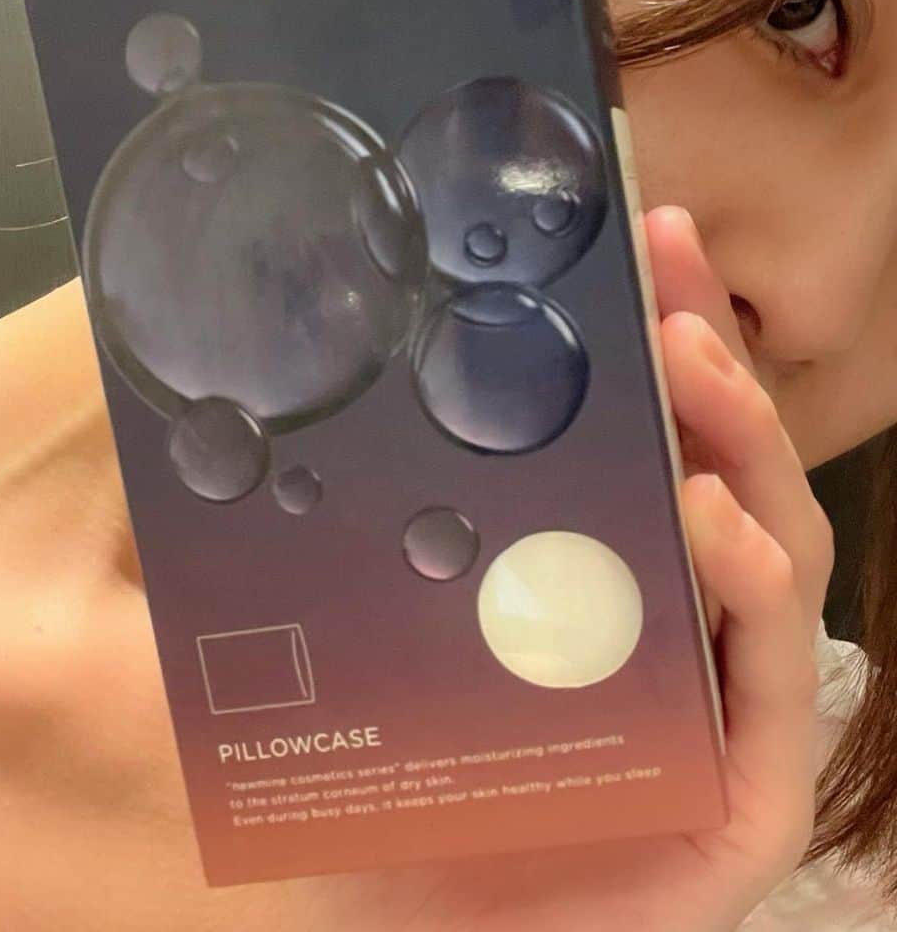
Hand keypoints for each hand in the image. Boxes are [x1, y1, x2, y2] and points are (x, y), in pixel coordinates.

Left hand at [328, 205, 834, 931]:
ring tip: (691, 365)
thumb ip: (384, 501)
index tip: (639, 229)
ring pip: (769, 548)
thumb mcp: (386, 600)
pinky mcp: (743, 796)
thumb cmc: (396, 765)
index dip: (659, 329)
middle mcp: (677, 619)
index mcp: (610, 567)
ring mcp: (718, 702)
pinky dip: (756, 592)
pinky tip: (717, 527)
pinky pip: (771, 683)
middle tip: (668, 264)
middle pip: (719, 466)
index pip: (657, 432)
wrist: (394, 926)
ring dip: (741, 445)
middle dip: (707, 354)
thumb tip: (321, 366)